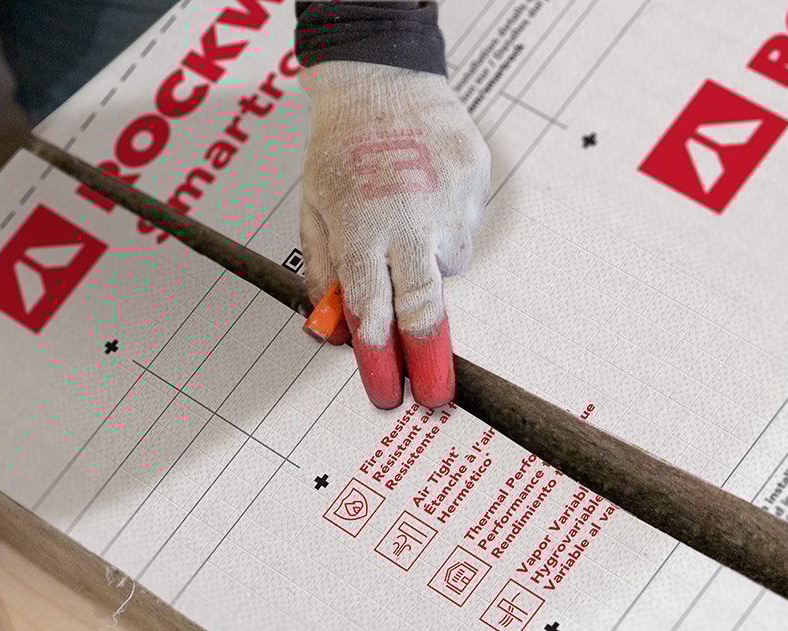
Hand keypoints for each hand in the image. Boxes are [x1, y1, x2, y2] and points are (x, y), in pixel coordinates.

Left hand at [299, 61, 489, 408]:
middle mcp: (405, 218)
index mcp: (357, 227)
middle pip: (423, 308)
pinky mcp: (474, 181)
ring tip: (409, 230)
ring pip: (449, 268)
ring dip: (430, 269)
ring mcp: (446, 200)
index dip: (378, 360)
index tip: (386, 392)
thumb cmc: (340, 149)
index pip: (369, 311)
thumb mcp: (313, 211)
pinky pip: (466, 229)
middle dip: (429, 359)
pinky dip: (446, 230)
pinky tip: (426, 200)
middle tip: (434, 393)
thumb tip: (336, 332)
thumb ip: (323, 274)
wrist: (382, 80)